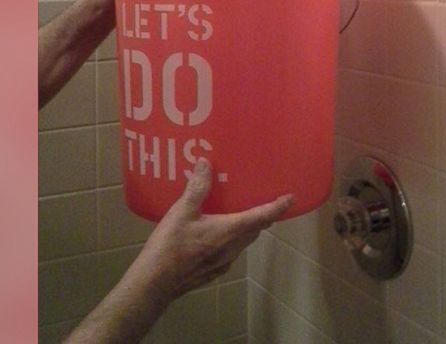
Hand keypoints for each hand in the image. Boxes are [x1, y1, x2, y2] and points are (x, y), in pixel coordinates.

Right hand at [66, 159, 291, 342]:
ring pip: (243, 242)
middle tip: (265, 201)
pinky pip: (231, 252)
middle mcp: (231, 248)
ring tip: (242, 214)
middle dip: (263, 216)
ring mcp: (223, 263)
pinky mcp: (212, 272)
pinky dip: (233, 240)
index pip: (261, 216)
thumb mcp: (181, 212)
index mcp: (229, 231)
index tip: (290, 198)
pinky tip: (218, 236)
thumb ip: (196, 188)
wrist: (155, 284)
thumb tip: (206, 163)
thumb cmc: (170, 246)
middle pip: (255, 230)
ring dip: (248, 229)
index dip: (277, 207)